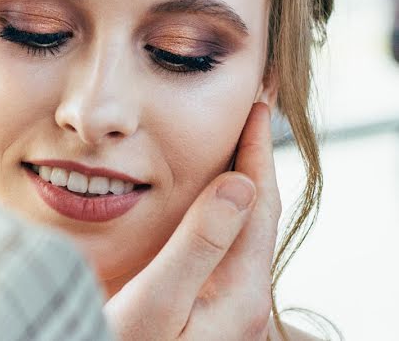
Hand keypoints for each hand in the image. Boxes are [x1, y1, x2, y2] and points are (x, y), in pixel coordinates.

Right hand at [105, 102, 280, 339]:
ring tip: (233, 148)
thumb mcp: (159, 301)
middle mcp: (243, 301)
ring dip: (240, 184)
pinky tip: (205, 201)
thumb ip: (199, 244)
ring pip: (242, 230)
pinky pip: (223, 246)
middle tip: (251, 116)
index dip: (257, 153)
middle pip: (259, 215)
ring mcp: (227, 308)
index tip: (257, 108)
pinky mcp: (208, 311)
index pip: (259, 205)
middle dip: (255, 162)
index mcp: (240, 293)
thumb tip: (241, 185)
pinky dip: (219, 210)